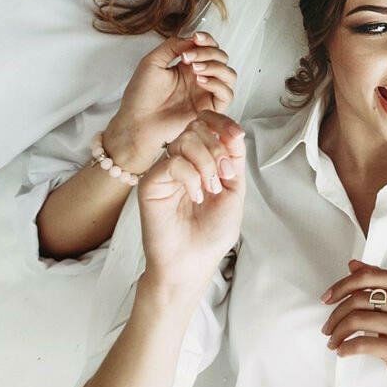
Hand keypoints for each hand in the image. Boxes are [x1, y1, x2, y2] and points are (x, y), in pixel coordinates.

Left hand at [101, 32, 236, 173]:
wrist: (137, 121)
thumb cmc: (140, 94)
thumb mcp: (152, 61)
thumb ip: (173, 46)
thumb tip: (193, 39)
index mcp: (187, 67)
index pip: (209, 48)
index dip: (207, 40)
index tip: (196, 37)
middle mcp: (200, 79)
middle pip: (222, 58)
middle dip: (208, 52)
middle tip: (188, 57)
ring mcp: (205, 94)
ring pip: (229, 75)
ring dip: (216, 67)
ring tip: (195, 69)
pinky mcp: (209, 110)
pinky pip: (227, 94)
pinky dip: (218, 84)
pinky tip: (201, 81)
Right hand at [138, 111, 246, 286]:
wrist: (191, 263)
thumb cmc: (211, 234)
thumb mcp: (234, 192)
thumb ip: (233, 161)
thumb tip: (234, 132)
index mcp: (200, 161)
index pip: (205, 125)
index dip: (222, 123)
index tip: (236, 135)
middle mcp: (181, 162)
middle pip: (196, 128)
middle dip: (217, 148)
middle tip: (224, 178)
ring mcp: (164, 172)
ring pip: (184, 140)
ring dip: (206, 163)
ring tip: (210, 189)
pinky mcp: (151, 183)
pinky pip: (173, 162)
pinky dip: (191, 176)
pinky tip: (195, 196)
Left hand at [320, 261, 386, 386]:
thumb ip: (378, 282)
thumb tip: (353, 265)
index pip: (367, 277)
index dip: (341, 286)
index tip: (327, 298)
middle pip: (358, 299)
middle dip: (336, 314)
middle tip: (328, 327)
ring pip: (356, 320)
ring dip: (337, 332)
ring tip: (333, 340)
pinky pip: (361, 344)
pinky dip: (345, 348)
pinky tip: (342, 351)